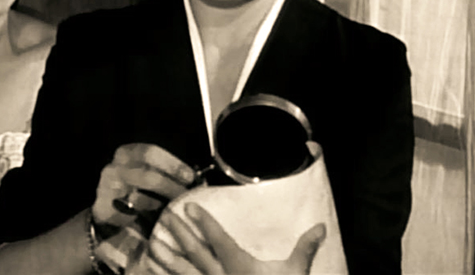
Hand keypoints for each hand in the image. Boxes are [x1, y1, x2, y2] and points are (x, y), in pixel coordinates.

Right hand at [92, 143, 195, 230]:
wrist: (105, 206)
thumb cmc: (132, 185)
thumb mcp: (145, 170)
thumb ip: (164, 172)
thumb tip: (196, 179)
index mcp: (127, 153)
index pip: (150, 152)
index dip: (172, 164)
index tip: (190, 176)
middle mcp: (114, 168)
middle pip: (147, 177)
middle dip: (170, 188)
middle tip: (186, 198)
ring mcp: (106, 189)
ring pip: (140, 199)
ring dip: (160, 207)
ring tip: (174, 212)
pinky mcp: (102, 209)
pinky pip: (129, 217)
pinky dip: (144, 220)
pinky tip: (153, 223)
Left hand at [134, 203, 326, 274]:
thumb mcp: (295, 273)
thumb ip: (305, 249)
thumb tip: (321, 227)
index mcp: (240, 266)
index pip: (219, 240)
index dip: (205, 222)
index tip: (189, 206)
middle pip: (196, 253)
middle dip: (181, 234)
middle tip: (167, 216)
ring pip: (184, 273)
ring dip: (167, 259)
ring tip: (153, 245)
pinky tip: (155, 272)